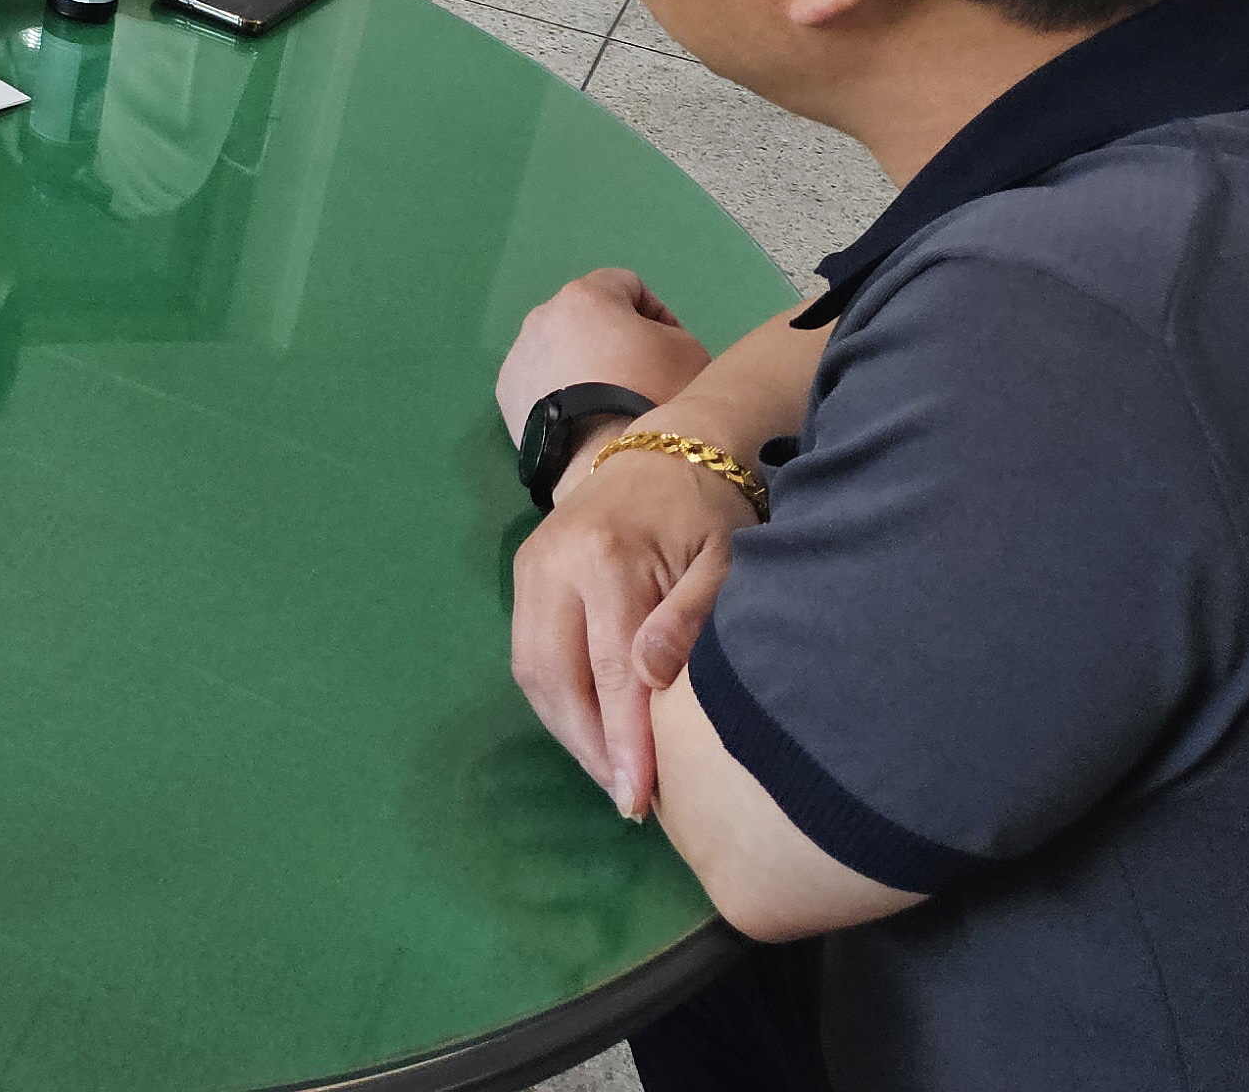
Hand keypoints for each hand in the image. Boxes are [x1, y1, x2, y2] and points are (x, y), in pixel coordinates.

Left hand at [493, 266, 711, 443]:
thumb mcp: (689, 351)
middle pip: (588, 317)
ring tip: (611, 401)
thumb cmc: (654, 393)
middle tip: (644, 375)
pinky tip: (583, 417)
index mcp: (584, 295)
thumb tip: (651, 342)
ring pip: (560, 349)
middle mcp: (541, 315)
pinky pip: (541, 380)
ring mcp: (518, 355)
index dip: (656, 313)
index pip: (626, 285)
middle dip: (616, 339)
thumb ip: (669, 332)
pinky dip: (561, 390)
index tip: (671, 346)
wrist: (609, 457)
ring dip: (585, 364)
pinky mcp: (506, 393)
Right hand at [512, 439, 755, 819]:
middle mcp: (553, 563)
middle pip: (553, 675)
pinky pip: (530, 653)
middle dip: (588, 746)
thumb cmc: (710, 512)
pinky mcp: (523, 573)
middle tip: (627, 799)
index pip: (609, 670)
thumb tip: (652, 679)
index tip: (640, 799)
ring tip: (613, 774)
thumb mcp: (725, 562)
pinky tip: (594, 731)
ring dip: (568, 730)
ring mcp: (529, 566)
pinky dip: (558, 702)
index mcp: (606, 558)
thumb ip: (692, 619)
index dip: (623, 740)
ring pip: (531, 670)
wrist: (667, 449)